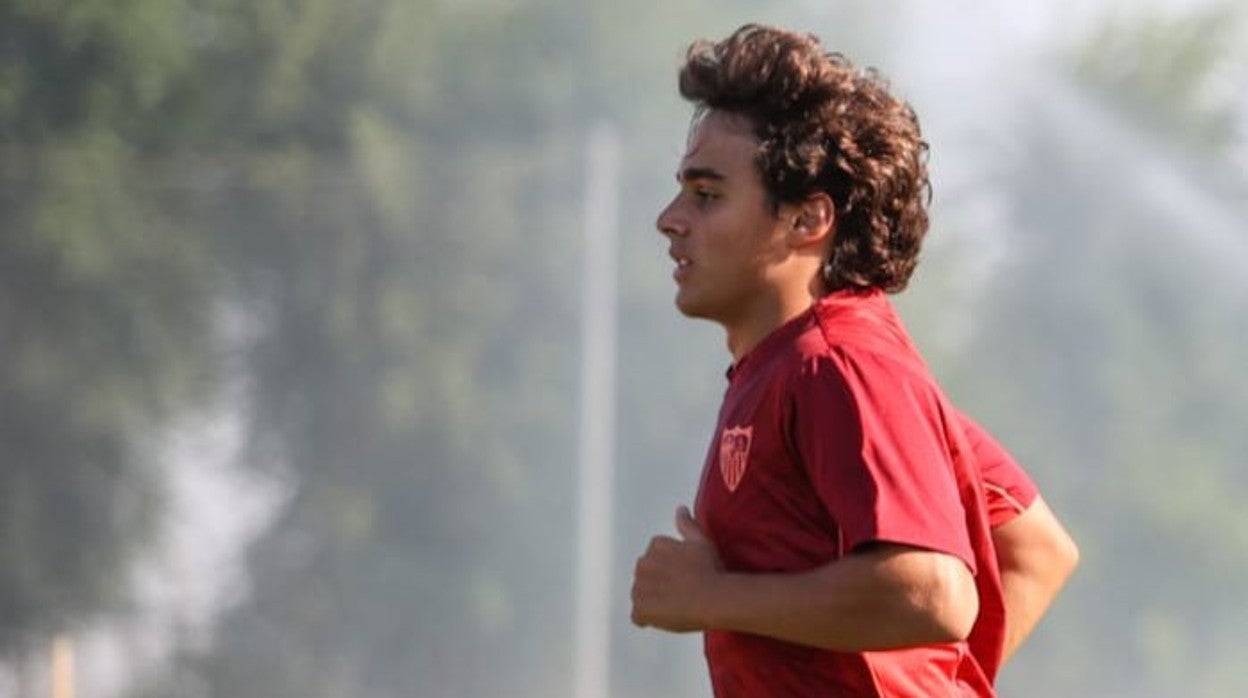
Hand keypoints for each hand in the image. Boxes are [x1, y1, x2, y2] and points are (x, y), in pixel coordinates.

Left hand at [630, 506, 721, 631]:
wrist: (712, 597)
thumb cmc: (709, 569)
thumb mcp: (700, 541)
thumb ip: (687, 524)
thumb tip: (680, 509)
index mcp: (655, 546)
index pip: (654, 559)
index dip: (669, 570)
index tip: (682, 577)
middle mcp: (643, 564)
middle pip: (645, 577)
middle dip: (657, 585)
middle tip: (680, 593)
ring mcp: (640, 588)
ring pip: (641, 596)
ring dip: (652, 602)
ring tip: (675, 606)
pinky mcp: (641, 609)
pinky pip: (639, 616)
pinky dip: (648, 619)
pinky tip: (666, 618)